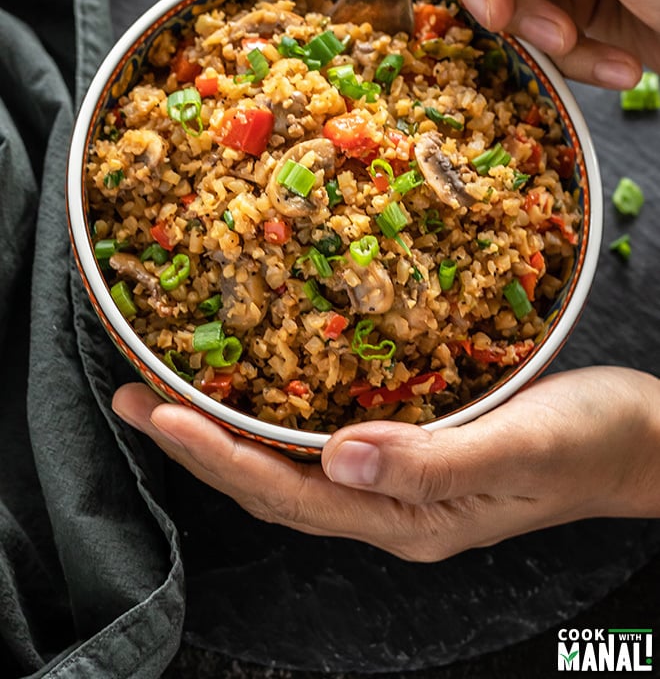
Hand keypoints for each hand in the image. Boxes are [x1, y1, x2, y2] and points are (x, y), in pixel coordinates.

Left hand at [112, 366, 659, 560]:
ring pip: (291, 463)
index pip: (292, 493)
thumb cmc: (592, 440)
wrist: (640, 441)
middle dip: (197, 446)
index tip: (157, 411)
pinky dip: (276, 415)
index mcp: (410, 518)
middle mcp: (391, 506)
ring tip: (166, 391)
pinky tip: (256, 386)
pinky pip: (324, 439)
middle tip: (130, 396)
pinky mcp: (412, 448)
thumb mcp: (523, 445)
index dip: (219, 456)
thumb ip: (432, 461)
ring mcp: (399, 481)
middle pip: (274, 485)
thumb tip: (338, 456)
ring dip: (226, 430)